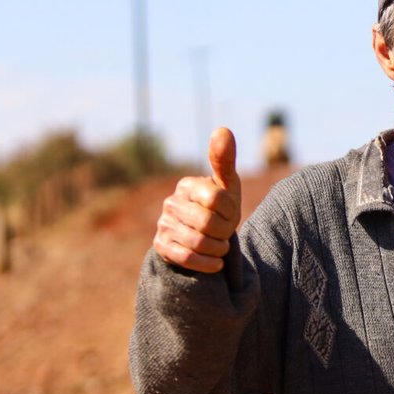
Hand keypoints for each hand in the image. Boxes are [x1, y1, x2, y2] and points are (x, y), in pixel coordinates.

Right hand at [152, 127, 243, 272]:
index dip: (231, 212)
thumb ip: (225, 160)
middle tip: (225, 233)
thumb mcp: (227, 186)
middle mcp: (171, 203)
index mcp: (187, 185)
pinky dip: (207, 264)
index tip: (231, 215)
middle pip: (209, 223)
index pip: (218, 199)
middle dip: (224, 232)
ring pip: (199, 242)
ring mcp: (164, 225)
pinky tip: (216, 263)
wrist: (204, 240)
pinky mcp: (161, 247)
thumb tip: (223, 129)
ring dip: (218, 249)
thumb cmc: (219, 209)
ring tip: (221, 247)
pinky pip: (187, 258)